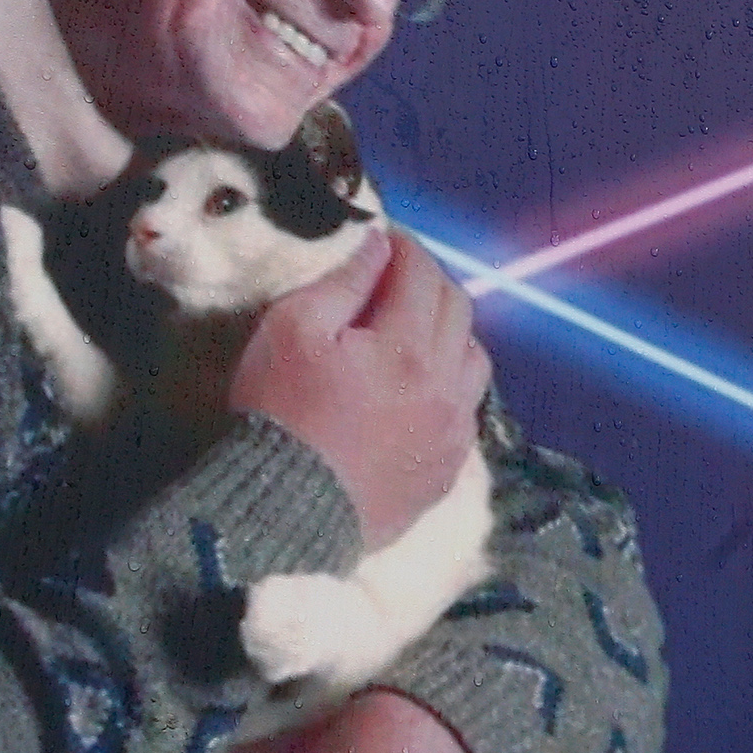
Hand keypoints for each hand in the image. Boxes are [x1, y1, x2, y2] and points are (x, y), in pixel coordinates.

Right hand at [229, 228, 487, 545]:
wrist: (283, 512)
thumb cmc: (278, 413)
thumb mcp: (291, 330)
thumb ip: (343, 282)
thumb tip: (379, 247)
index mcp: (408, 347)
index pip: (422, 274)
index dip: (403, 248)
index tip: (384, 240)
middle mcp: (446, 386)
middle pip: (457, 309)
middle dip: (428, 281)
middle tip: (395, 277)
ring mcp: (453, 431)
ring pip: (473, 358)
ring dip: (449, 332)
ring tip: (412, 331)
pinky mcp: (448, 469)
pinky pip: (467, 409)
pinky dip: (450, 382)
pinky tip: (420, 386)